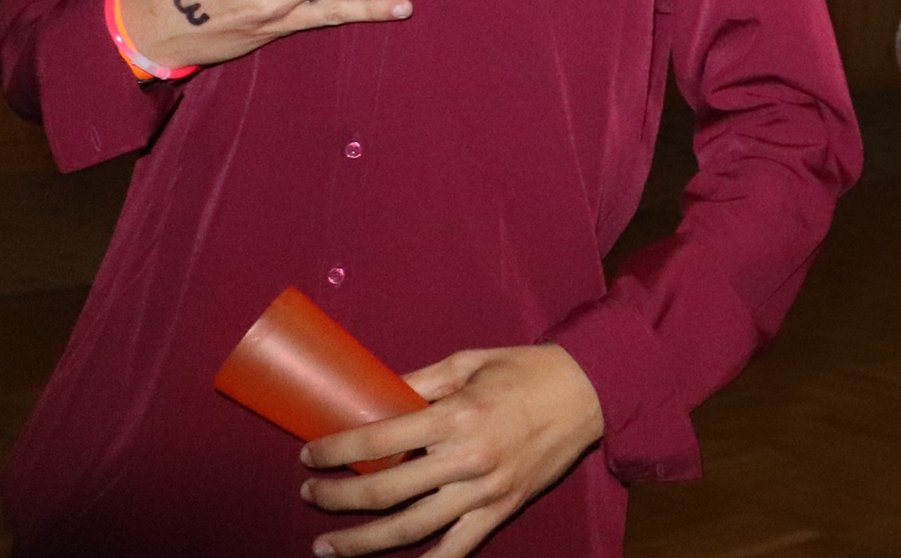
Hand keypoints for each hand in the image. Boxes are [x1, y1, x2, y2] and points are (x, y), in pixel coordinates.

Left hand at [302, 342, 603, 556]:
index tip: (310, 455)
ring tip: (327, 547)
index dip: (336, 450)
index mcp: (457, 415)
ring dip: (362, 542)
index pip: (380, 440)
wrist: (591, 391)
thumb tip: (374, 396)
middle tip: (310, 494)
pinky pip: (458, 548)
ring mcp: (485, 490)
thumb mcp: (469, 361)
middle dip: (338, 496)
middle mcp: (467, 458)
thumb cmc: (527, 370)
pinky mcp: (502, 509)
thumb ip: (420, 383)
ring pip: (411, 528)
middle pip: (386, 490)